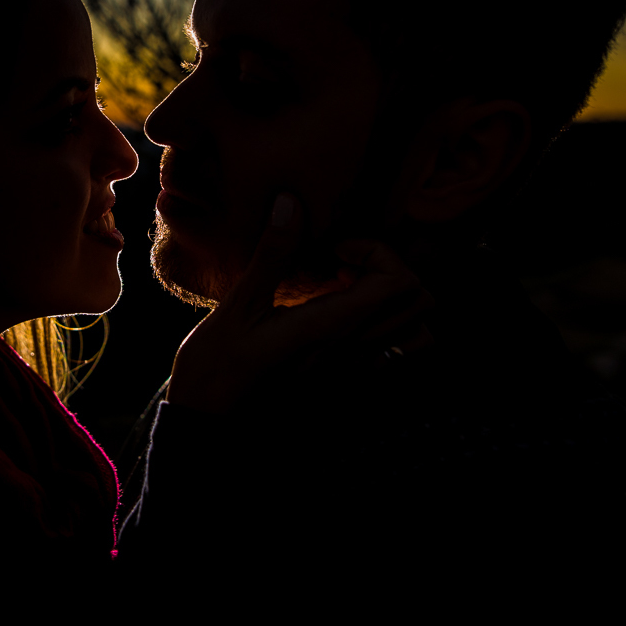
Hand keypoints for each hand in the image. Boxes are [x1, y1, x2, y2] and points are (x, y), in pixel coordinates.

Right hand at [165, 194, 433, 413]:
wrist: (206, 421)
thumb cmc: (216, 366)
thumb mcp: (237, 305)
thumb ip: (272, 255)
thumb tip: (290, 203)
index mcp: (331, 328)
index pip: (398, 282)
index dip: (376, 251)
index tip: (336, 247)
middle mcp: (353, 351)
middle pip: (419, 302)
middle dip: (392, 268)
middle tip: (346, 263)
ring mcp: (354, 370)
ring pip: (418, 332)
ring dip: (396, 300)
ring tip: (352, 289)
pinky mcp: (346, 382)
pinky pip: (396, 355)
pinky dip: (390, 328)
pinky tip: (347, 316)